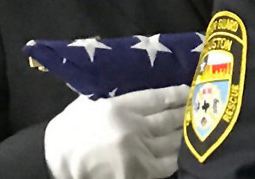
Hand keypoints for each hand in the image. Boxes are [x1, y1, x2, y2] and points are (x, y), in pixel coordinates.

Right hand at [44, 84, 189, 178]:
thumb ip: (117, 95)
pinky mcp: (138, 172)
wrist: (52, 162)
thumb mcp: (91, 102)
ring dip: (187, 132)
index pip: (159, 97)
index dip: (179, 94)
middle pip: (171, 118)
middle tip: (202, 106)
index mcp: (119, 107)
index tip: (190, 90)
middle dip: (188, 112)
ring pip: (173, 140)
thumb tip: (141, 84)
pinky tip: (186, 148)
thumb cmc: (71, 129)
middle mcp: (132, 128)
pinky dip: (179, 155)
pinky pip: (167, 163)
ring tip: (198, 125)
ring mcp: (137, 152)